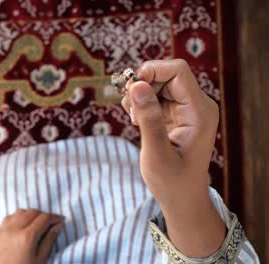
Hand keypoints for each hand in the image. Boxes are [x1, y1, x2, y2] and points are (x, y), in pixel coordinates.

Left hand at [0, 209, 64, 263]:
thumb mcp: (39, 260)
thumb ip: (49, 241)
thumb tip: (57, 226)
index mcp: (27, 237)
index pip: (44, 218)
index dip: (55, 217)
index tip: (61, 220)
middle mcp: (15, 229)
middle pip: (33, 212)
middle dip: (44, 215)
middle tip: (52, 223)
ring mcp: (5, 230)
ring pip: (21, 212)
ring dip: (32, 214)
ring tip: (38, 224)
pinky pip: (10, 217)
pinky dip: (19, 216)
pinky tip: (24, 225)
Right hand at [121, 59, 224, 256]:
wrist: (182, 198)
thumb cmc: (172, 181)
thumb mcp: (156, 153)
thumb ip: (148, 118)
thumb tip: (137, 85)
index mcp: (199, 111)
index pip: (177, 72)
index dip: (151, 71)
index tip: (130, 88)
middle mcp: (197, 105)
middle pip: (167, 74)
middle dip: (142, 83)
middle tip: (126, 105)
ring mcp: (188, 109)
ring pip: (160, 84)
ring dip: (140, 94)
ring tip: (132, 117)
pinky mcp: (178, 115)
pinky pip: (158, 96)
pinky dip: (142, 102)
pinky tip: (137, 120)